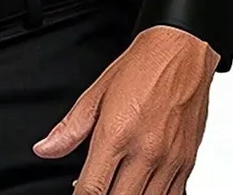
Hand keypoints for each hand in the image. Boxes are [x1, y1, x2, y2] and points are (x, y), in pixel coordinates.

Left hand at [31, 25, 218, 193]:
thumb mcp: (97, 93)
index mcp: (116, 134)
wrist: (182, 51)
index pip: (92, 189)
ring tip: (115, 187)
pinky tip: (139, 189)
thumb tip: (45, 149)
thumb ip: (70, 128)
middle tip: (93, 189)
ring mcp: (169, 162)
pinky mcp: (188, 164)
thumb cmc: (141, 67)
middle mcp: (145, 153)